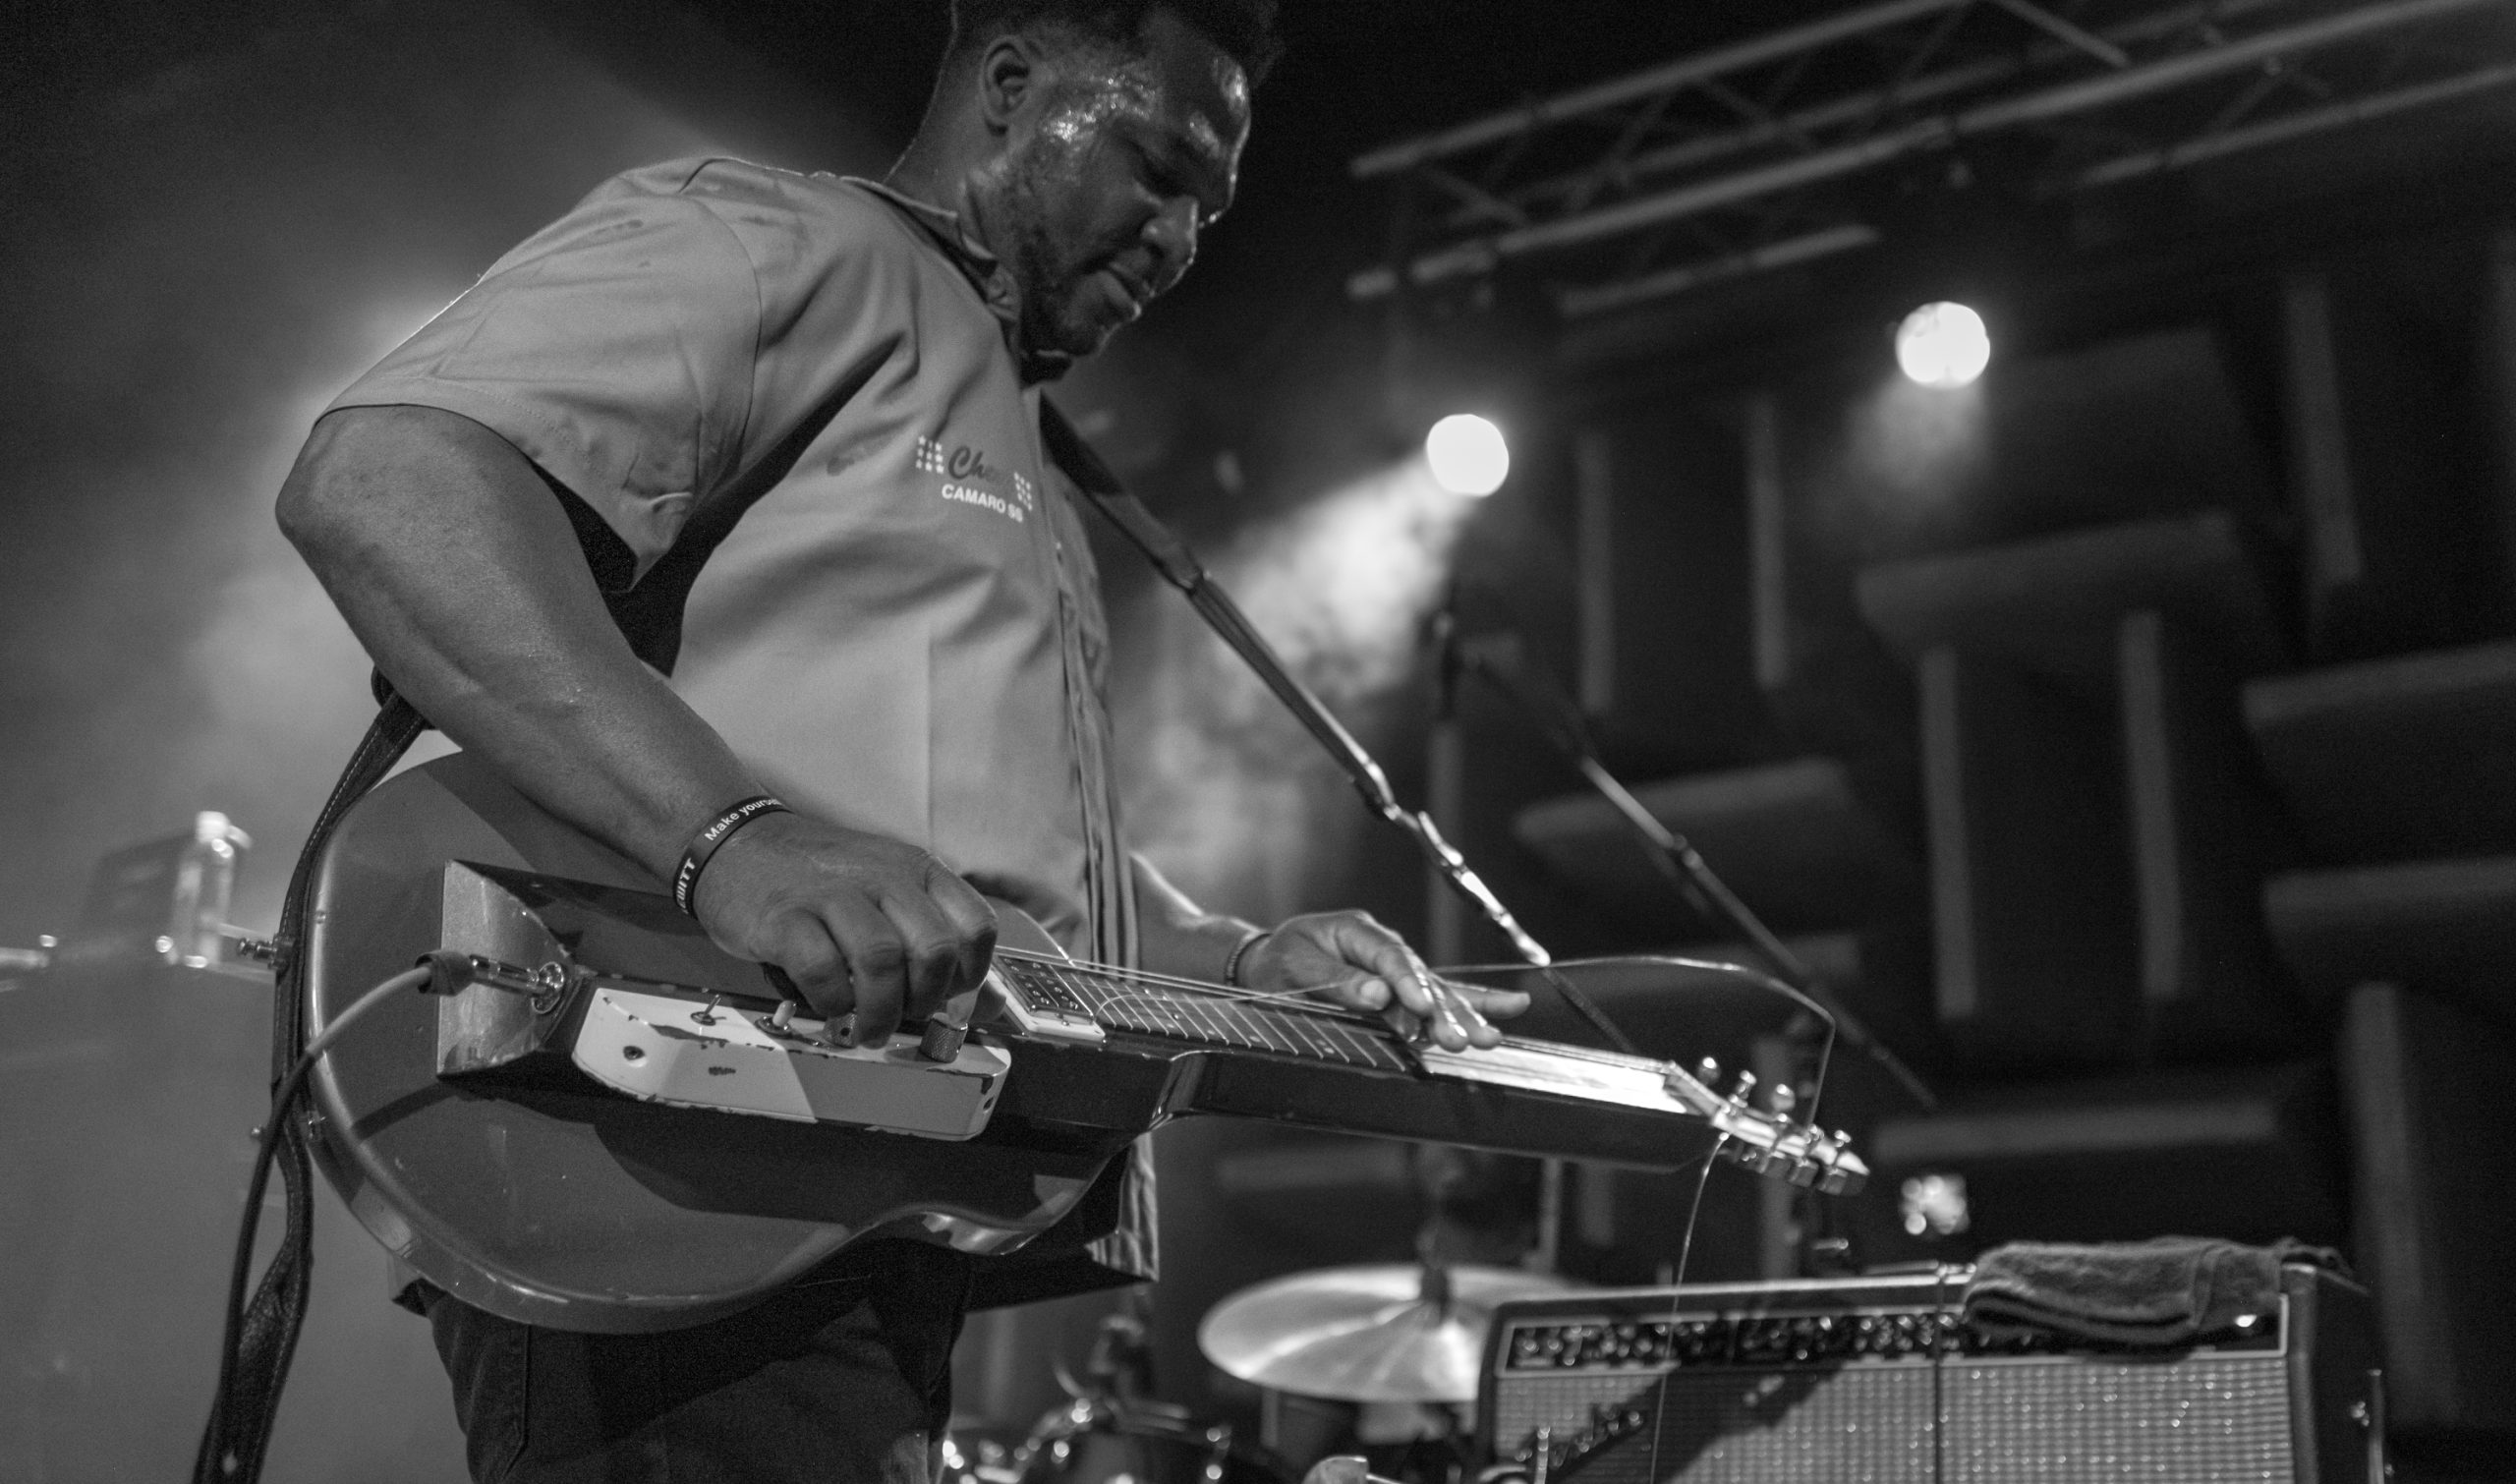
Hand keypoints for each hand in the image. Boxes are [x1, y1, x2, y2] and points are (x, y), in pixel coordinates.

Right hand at [690, 812, 996, 1044]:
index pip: (976, 926)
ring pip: (883, 962)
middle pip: (934, 950)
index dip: (972, 974)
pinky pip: (823, 970)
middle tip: (905, 1016)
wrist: (737, 842)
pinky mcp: (785, 918)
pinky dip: (832, 1001)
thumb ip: (931, 936)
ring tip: (868, 1028)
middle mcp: (881, 877)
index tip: (949, 997)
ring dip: (880, 1011)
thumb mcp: (885, 890)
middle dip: (926, 1000)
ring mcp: (832, 895)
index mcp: (915, 870)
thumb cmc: (817, 878)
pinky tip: (828, 1004)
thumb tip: (984, 1003)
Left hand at [1236, 910, 1529, 1052]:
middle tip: (1462, 1039)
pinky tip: (1509, 1007)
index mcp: (1357, 930)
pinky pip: (1437, 997)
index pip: (1390, 956)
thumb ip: (1336, 979)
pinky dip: (1472, 1004)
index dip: (1408, 982)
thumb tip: (1378, 995)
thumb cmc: (1278, 961)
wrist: (1267, 963)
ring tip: (1488, 1038)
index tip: (1420, 1006)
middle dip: (1443, 1010)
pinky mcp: (1401, 992)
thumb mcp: (1295, 965)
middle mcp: (1384, 948)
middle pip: (1421, 978)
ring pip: (1435, 992)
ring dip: (1462, 1016)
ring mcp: (1396, 970)